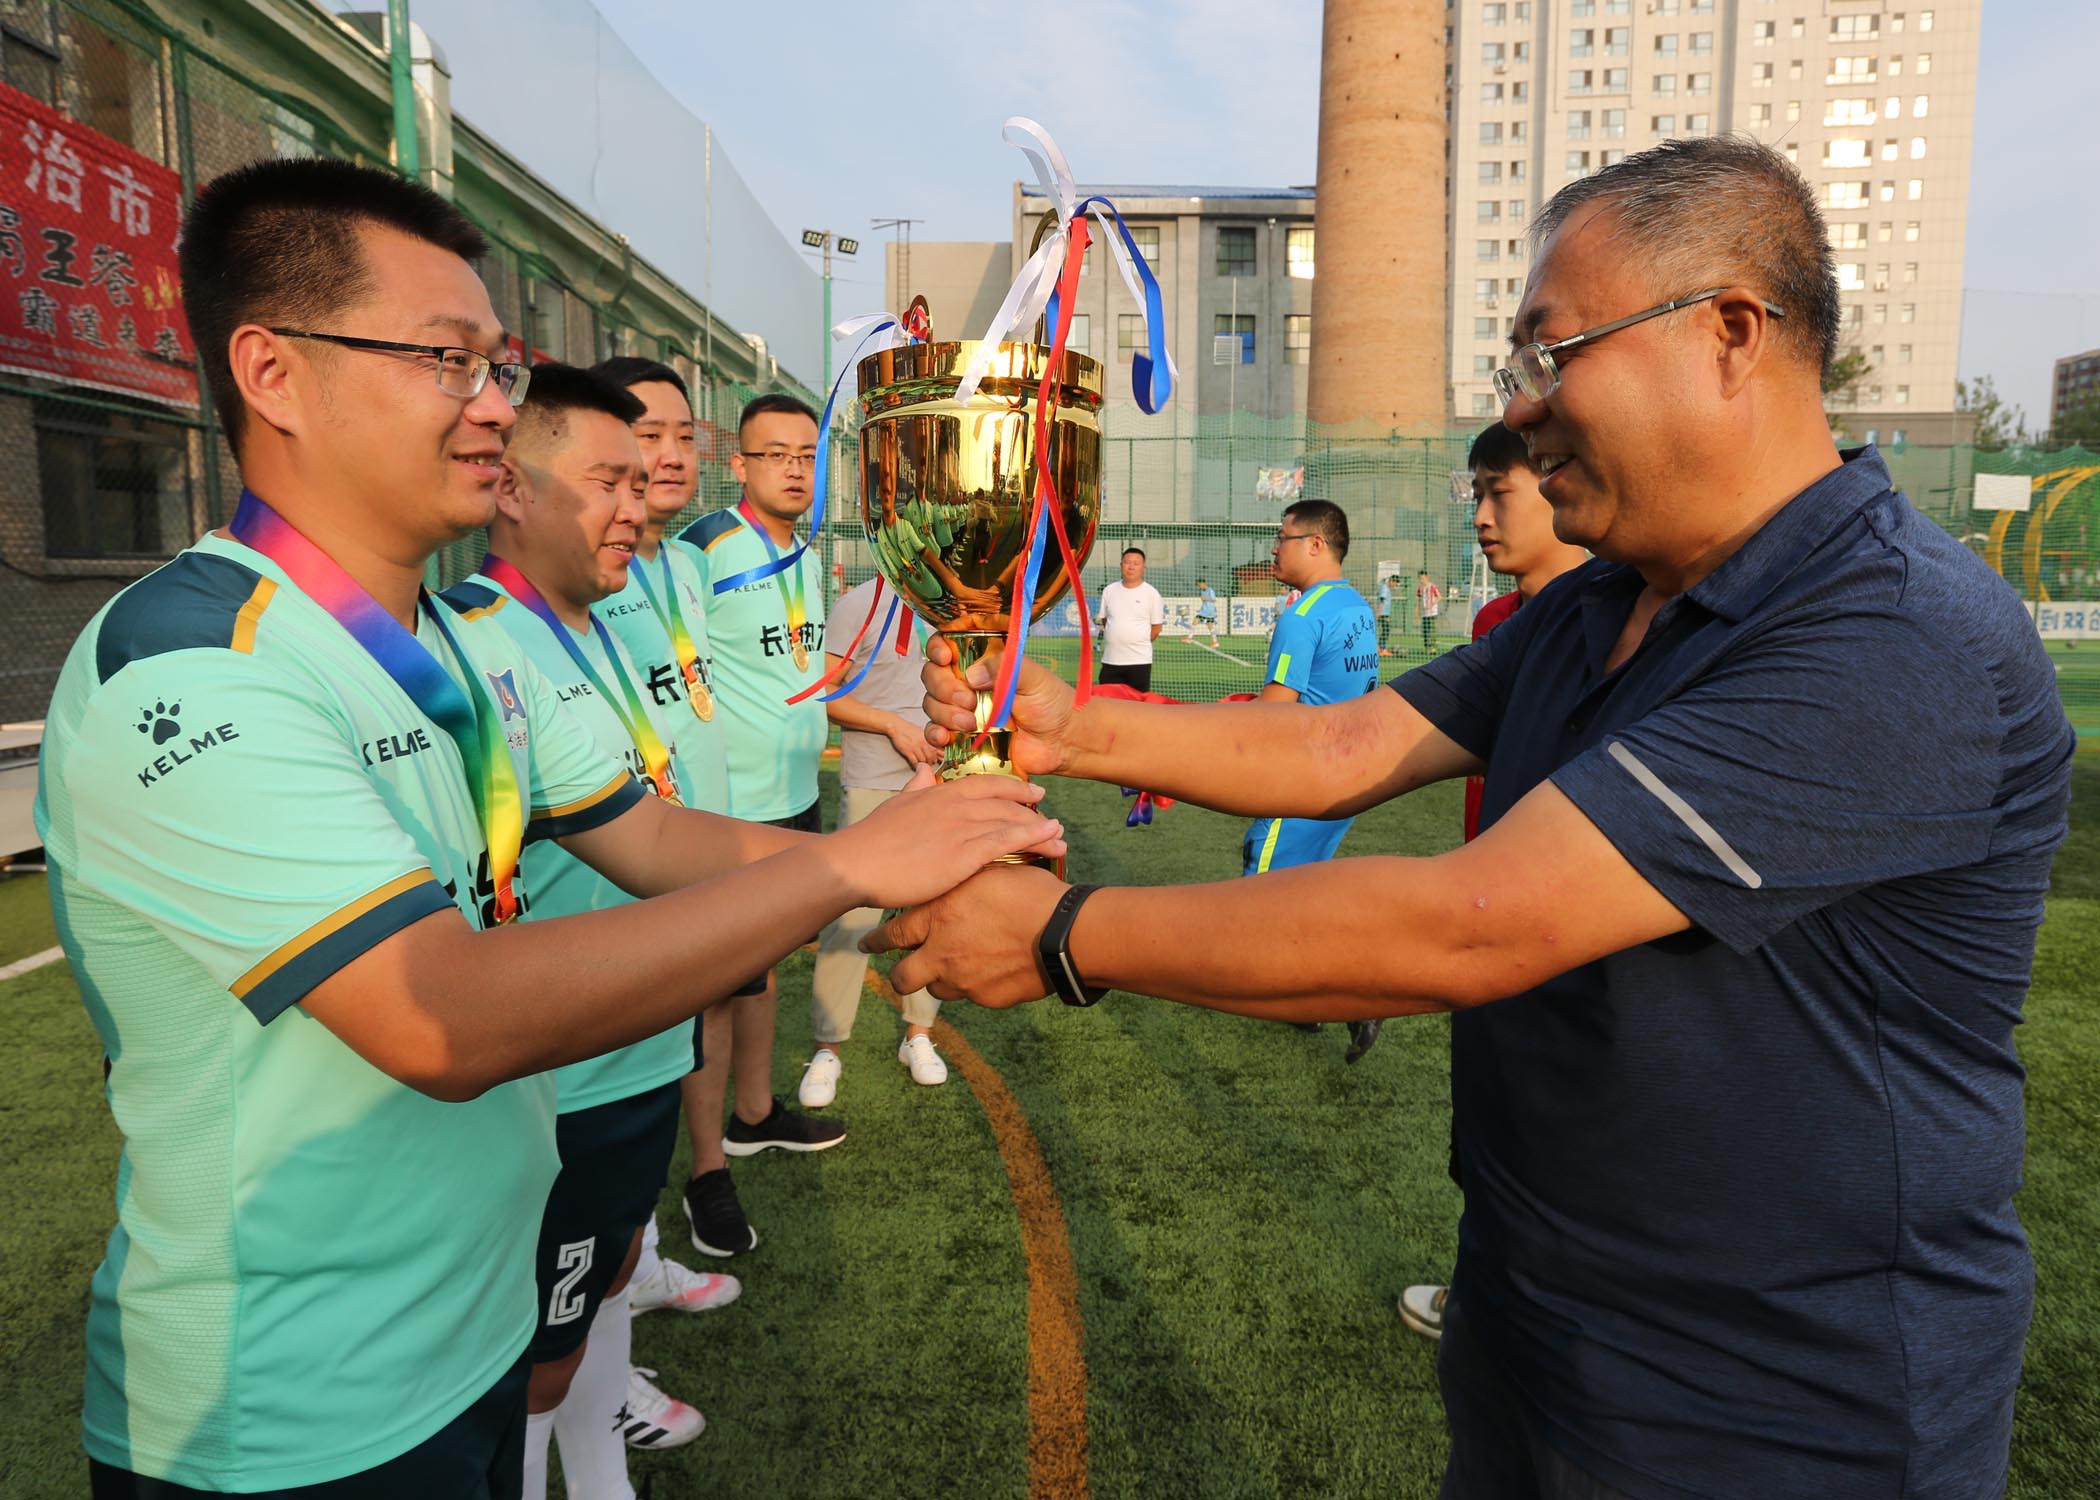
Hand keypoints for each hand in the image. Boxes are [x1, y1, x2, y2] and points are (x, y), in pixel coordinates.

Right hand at [825, 765, 1065, 909]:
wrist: (855, 864)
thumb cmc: (871, 841)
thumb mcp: (896, 804)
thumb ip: (916, 787)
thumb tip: (926, 770)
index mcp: (940, 793)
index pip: (986, 784)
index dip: (1013, 787)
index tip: (1032, 793)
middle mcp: (956, 804)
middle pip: (1005, 802)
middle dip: (1032, 810)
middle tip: (1052, 820)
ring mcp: (962, 827)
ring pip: (1012, 821)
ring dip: (1041, 828)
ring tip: (1061, 837)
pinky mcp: (965, 853)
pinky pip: (1008, 841)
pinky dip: (1034, 838)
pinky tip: (1052, 840)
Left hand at [861, 862, 1068, 1006]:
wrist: (1064, 934)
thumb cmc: (1030, 894)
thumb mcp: (990, 872)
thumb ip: (963, 879)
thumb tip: (955, 871)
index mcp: (939, 916)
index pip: (894, 933)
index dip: (878, 939)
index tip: (866, 943)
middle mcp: (943, 953)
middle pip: (904, 977)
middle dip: (900, 975)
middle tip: (901, 971)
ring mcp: (964, 980)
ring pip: (936, 989)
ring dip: (940, 980)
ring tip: (954, 969)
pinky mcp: (987, 999)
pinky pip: (972, 996)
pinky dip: (976, 986)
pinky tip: (991, 972)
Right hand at [884, 714, 940, 767]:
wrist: (897, 727)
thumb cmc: (910, 730)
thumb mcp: (923, 733)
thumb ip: (931, 741)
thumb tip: (940, 749)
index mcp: (928, 738)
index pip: (939, 750)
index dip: (940, 756)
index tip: (940, 759)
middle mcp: (923, 743)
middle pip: (932, 757)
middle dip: (932, 762)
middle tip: (930, 762)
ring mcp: (916, 747)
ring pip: (924, 761)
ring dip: (924, 764)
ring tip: (923, 764)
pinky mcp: (908, 752)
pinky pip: (914, 762)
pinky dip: (916, 765)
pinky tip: (916, 765)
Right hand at [920, 636, 1074, 776]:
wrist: (1061, 742)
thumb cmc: (1051, 703)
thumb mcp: (1033, 677)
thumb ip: (1003, 668)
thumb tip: (971, 674)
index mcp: (982, 662)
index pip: (946, 646)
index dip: (937, 649)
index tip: (945, 658)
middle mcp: (967, 684)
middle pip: (932, 676)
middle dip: (944, 688)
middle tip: (970, 701)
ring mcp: (962, 711)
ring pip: (931, 705)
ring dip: (944, 713)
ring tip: (971, 724)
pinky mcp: (961, 737)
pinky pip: (934, 734)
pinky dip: (934, 735)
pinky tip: (946, 737)